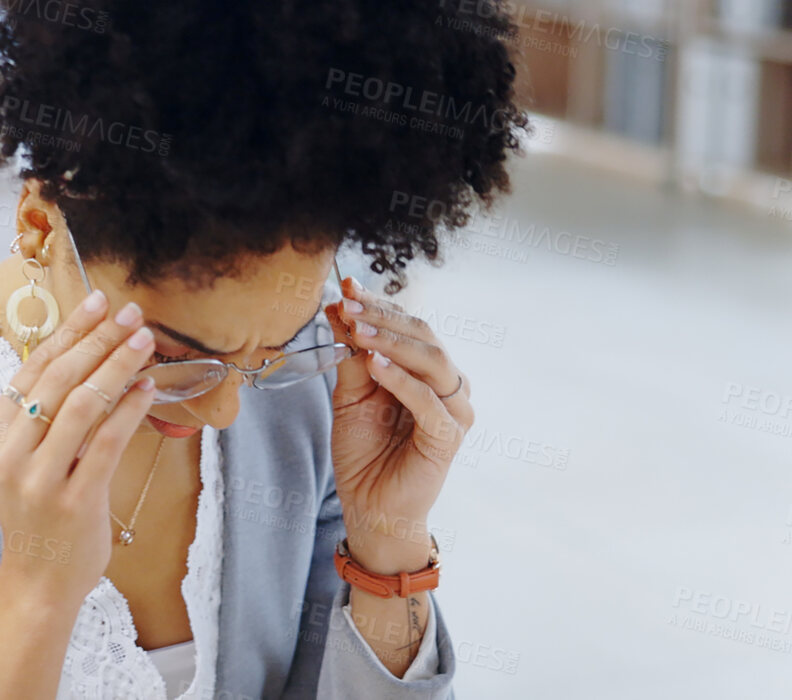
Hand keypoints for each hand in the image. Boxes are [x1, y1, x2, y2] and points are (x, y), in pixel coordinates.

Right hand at [0, 288, 159, 605]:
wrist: (37, 579)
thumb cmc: (38, 512)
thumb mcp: (22, 458)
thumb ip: (41, 413)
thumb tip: (84, 352)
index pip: (34, 368)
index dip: (69, 331)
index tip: (98, 302)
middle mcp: (10, 453)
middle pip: (58, 379)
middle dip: (98, 338)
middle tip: (130, 313)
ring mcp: (40, 478)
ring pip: (83, 404)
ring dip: (117, 365)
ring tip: (143, 341)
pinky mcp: (74, 500)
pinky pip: (107, 442)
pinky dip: (129, 408)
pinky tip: (147, 387)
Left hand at [325, 276, 472, 571]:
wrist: (371, 506)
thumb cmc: (364, 451)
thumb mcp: (350, 394)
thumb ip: (350, 353)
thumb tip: (336, 305)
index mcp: (427, 370)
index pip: (407, 325)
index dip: (378, 304)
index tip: (345, 285)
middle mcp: (448, 384)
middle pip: (423, 336)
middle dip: (382, 316)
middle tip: (348, 303)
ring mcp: (454, 410)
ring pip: (432, 361)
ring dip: (392, 341)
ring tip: (357, 329)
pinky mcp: (449, 437)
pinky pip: (429, 402)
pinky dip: (402, 379)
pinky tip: (374, 364)